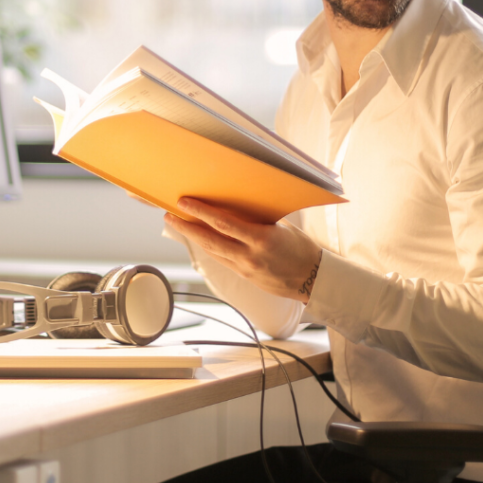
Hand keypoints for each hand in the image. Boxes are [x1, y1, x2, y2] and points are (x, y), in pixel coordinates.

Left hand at [164, 198, 321, 302]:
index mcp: (262, 239)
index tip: (184, 202)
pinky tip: (199, 238)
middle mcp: (250, 256)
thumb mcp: (282, 227)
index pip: (223, 223)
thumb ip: (258, 218)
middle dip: (186, 227)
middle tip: (169, 215)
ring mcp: (245, 268)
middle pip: (209, 240)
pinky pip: (221, 259)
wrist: (313, 280)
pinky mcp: (244, 276)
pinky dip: (209, 247)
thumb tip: (237, 204)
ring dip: (192, 238)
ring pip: (211, 251)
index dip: (200, 212)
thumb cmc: (301, 248)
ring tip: (178, 224)